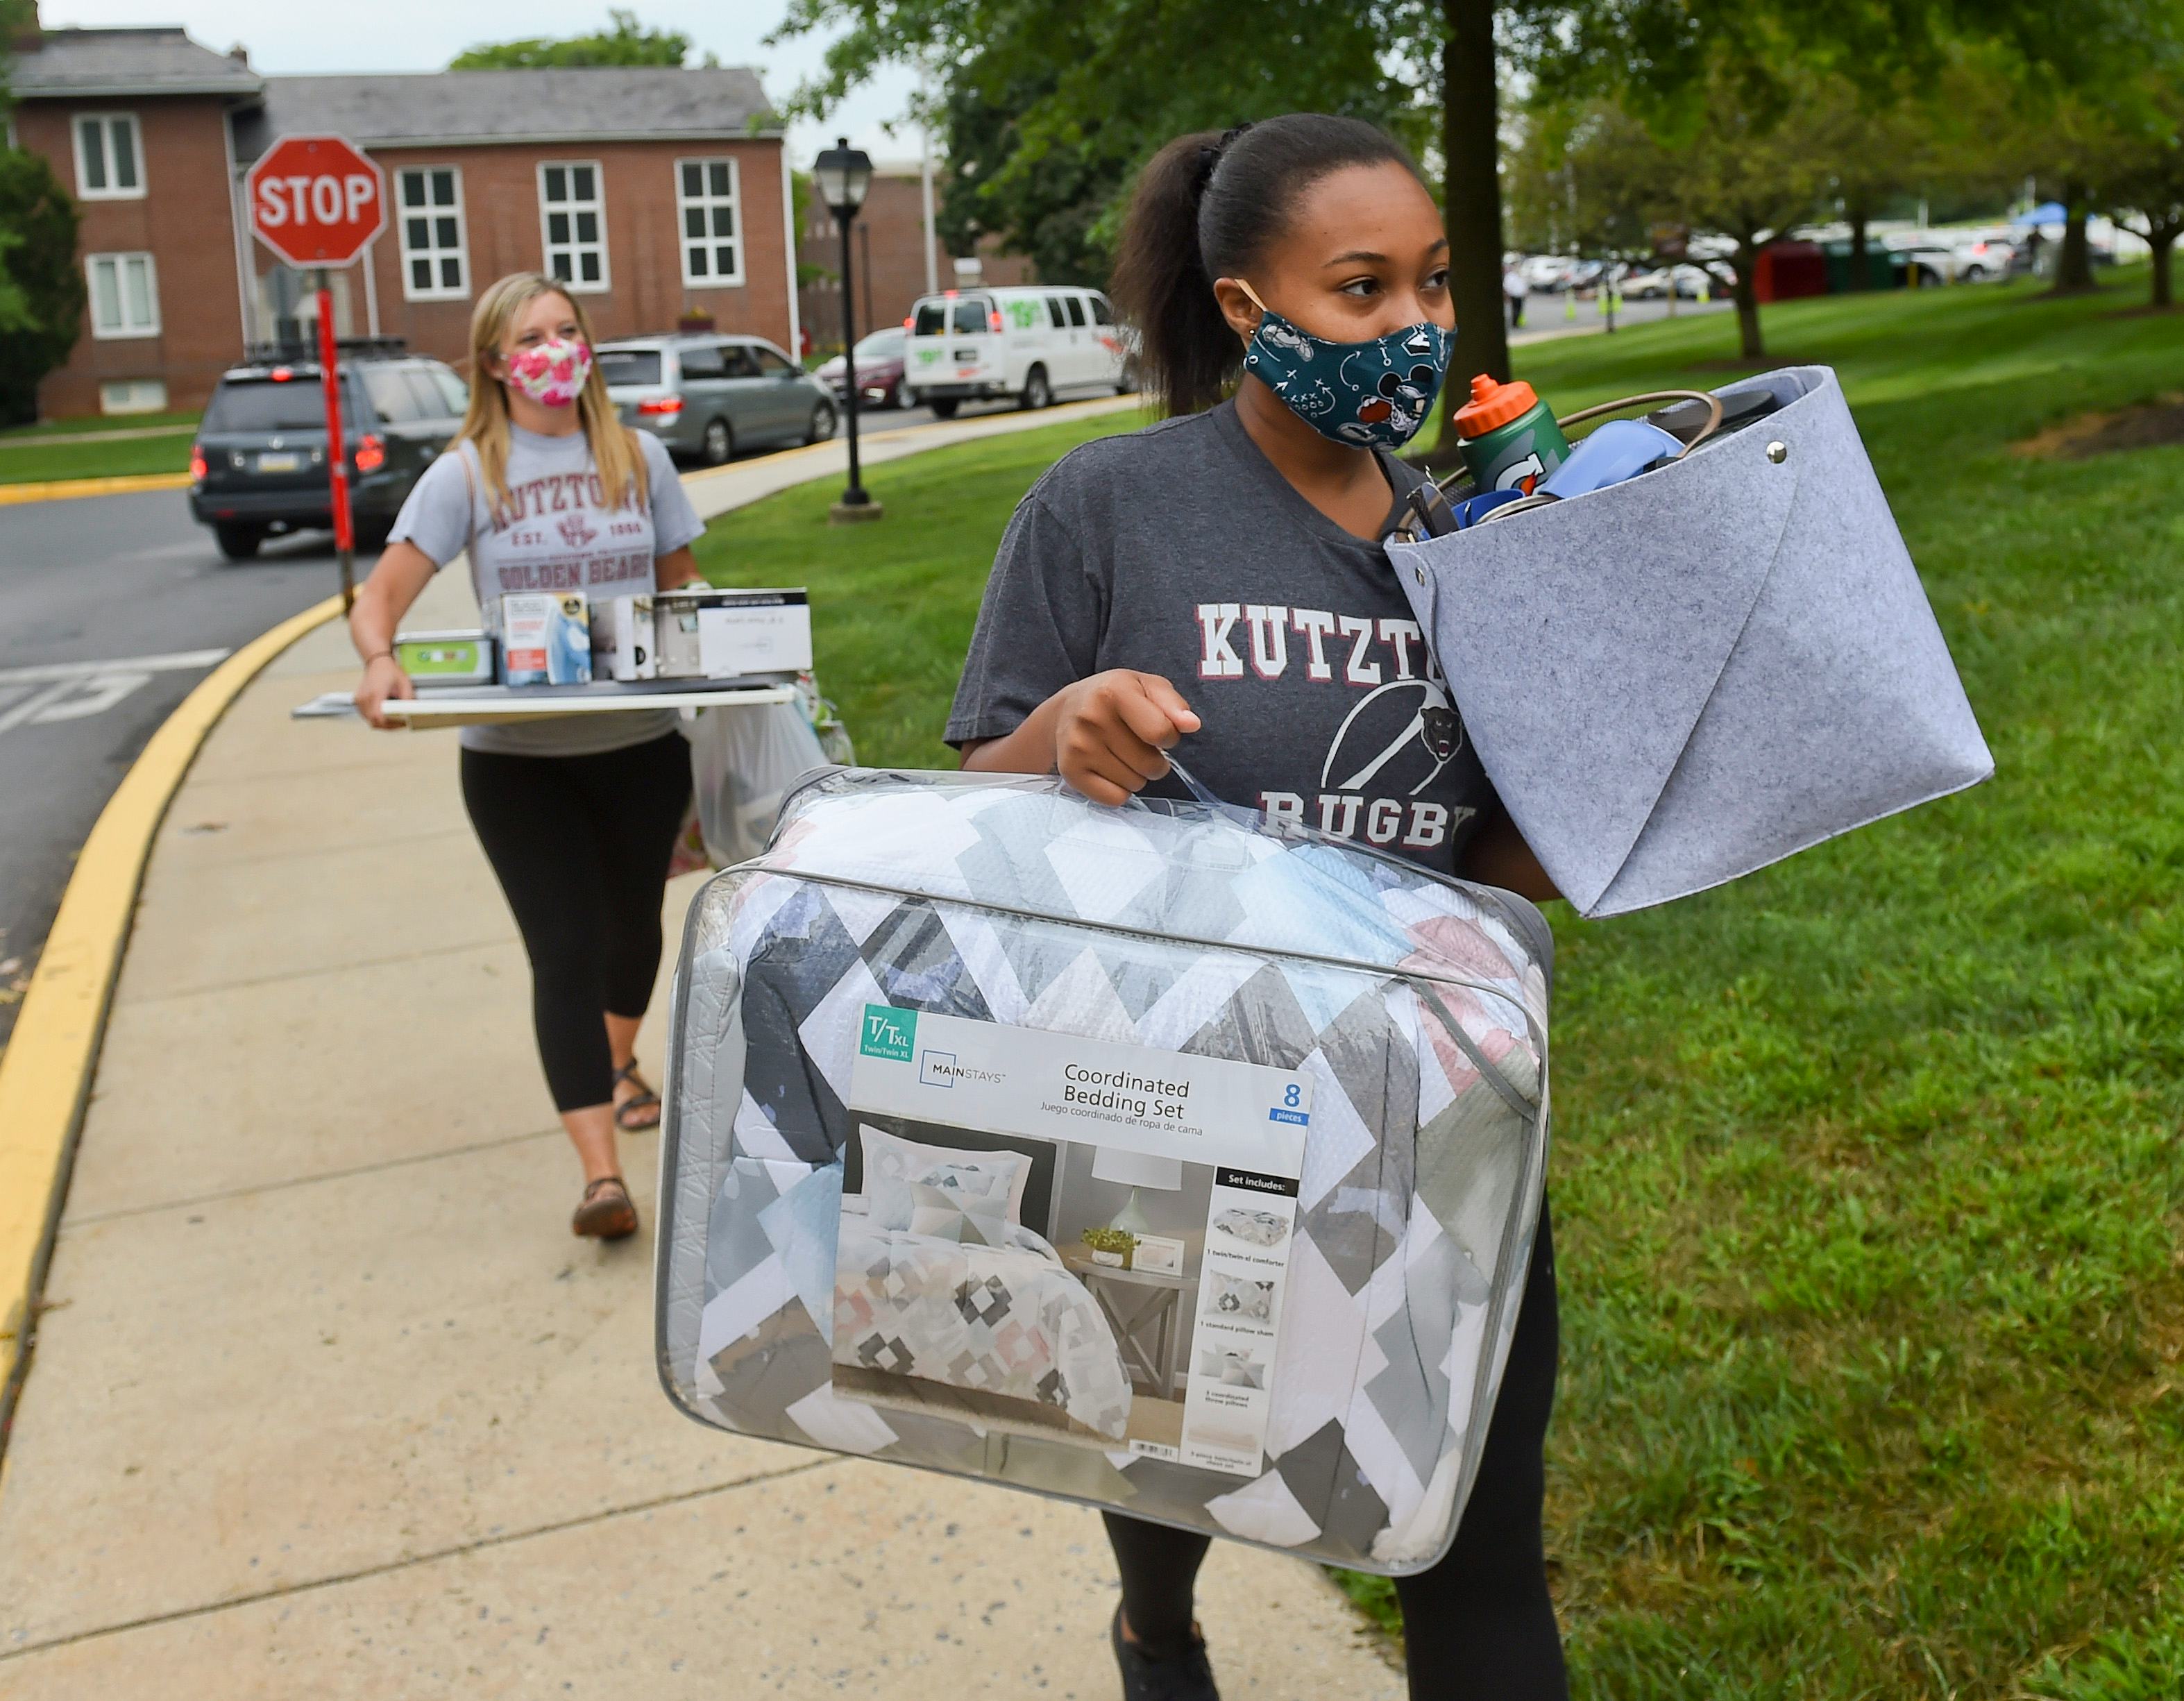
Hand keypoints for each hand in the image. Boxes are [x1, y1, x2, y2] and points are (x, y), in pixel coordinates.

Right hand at [354, 652, 414, 729]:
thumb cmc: (389, 670)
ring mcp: (360, 700)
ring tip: (394, 719)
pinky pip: (366, 715)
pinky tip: (385, 715)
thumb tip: (411, 711)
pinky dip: (375, 718)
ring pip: (369, 720)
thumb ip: (408, 698)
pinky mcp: (358, 701)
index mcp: (376, 693)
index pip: (378, 717)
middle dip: (388, 726)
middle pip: (374, 722)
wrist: (377, 662)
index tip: (401, 723)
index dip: (391, 724)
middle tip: (400, 723)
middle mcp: (365, 697)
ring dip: (382, 723)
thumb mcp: (404, 683)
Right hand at [1052, 671, 1200, 805]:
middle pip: (1150, 765)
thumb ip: (1173, 704)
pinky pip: (1115, 798)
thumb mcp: (1146, 686)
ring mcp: (1078, 747)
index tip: (1158, 730)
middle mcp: (1092, 718)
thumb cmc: (1114, 698)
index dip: (1169, 737)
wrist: (1065, 710)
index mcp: (1114, 691)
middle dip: (1155, 761)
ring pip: (1135, 784)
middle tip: (1138, 746)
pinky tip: (1109, 770)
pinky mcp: (1070, 771)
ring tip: (1121, 755)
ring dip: (1137, 775)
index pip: (1161, 733)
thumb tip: (1192, 724)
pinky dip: (1119, 790)